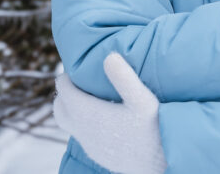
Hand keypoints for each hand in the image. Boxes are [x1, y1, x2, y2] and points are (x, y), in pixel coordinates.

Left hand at [53, 53, 166, 173]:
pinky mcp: (97, 153)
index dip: (68, 75)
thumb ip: (124, 78)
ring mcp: (88, 143)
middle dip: (66, 91)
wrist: (159, 163)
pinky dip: (84, 122)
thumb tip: (109, 55)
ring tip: (91, 97)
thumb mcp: (142, 99)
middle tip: (82, 80)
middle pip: (60, 107)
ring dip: (73, 108)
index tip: (79, 66)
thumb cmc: (154, 129)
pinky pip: (81, 135)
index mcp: (87, 113)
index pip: (63, 89)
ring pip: (68, 123)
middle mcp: (82, 129)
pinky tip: (104, 117)